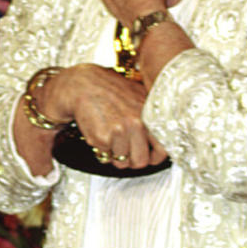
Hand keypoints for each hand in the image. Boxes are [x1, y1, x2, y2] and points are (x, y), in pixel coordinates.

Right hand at [46, 64, 167, 169]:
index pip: (162, 148)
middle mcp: (137, 123)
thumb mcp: (139, 96)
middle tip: (124, 151)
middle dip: (132, 160)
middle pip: (141, 161)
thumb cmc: (110, 89)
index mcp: (149, 114)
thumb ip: (152, 116)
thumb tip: (162, 137)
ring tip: (109, 137)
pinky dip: (101, 151)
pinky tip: (99, 134)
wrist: (84, 84)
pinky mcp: (103, 138)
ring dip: (114, 155)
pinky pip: (105, 158)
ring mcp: (120, 131)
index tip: (149, 159)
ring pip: (122, 163)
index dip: (154, 158)